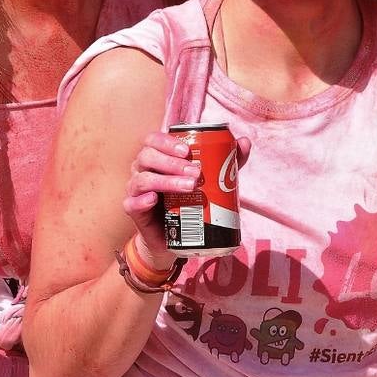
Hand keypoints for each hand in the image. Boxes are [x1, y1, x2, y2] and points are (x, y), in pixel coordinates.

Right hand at [123, 132, 250, 269]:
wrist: (176, 236)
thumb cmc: (188, 200)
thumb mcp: (209, 180)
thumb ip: (225, 161)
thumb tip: (245, 142)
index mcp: (157, 157)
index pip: (153, 140)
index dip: (167, 142)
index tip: (187, 150)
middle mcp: (142, 169)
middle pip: (147, 156)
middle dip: (171, 162)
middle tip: (195, 172)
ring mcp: (136, 190)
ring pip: (142, 178)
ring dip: (165, 180)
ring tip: (188, 186)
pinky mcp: (134, 211)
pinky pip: (131, 203)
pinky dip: (142, 199)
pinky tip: (154, 199)